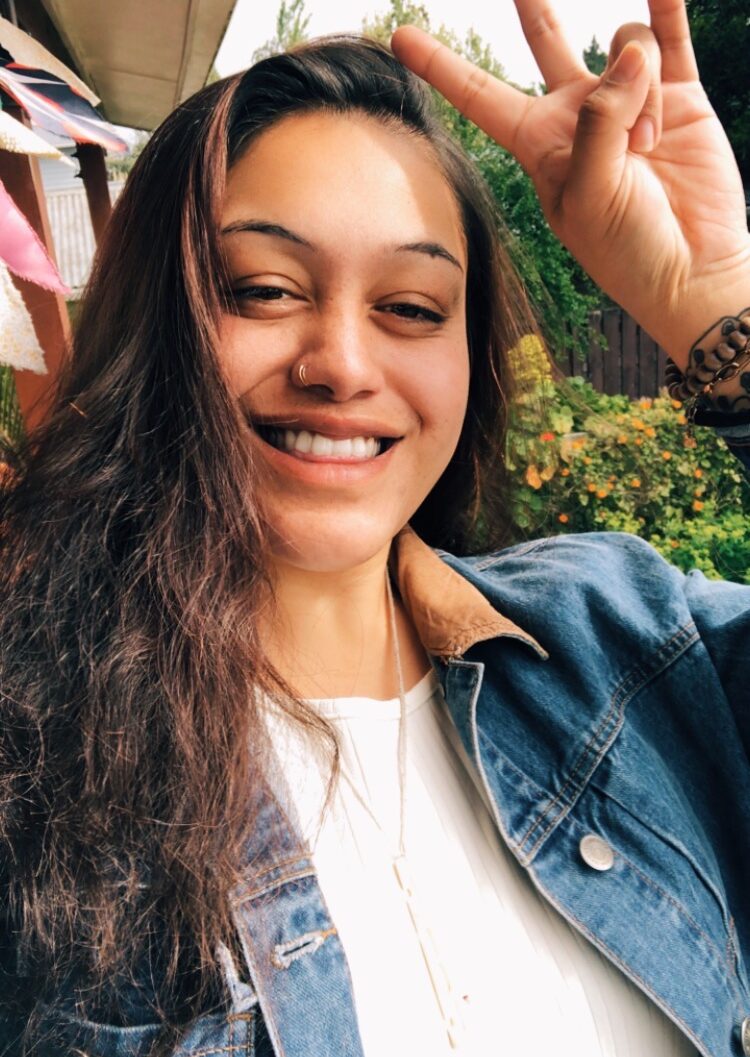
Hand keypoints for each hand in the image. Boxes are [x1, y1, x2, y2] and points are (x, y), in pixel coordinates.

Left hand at [391, 1, 749, 365]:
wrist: (689, 271)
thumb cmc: (626, 251)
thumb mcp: (589, 196)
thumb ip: (598, 124)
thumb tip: (629, 54)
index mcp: (539, 145)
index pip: (480, 96)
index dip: (441, 66)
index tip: (401, 37)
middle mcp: (580, 116)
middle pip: (546, 44)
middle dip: (533, 9)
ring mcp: (628, 101)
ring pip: (625, 47)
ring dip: (639, 87)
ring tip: (648, 145)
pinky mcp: (678, 97)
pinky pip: (670, 34)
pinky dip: (666, 9)